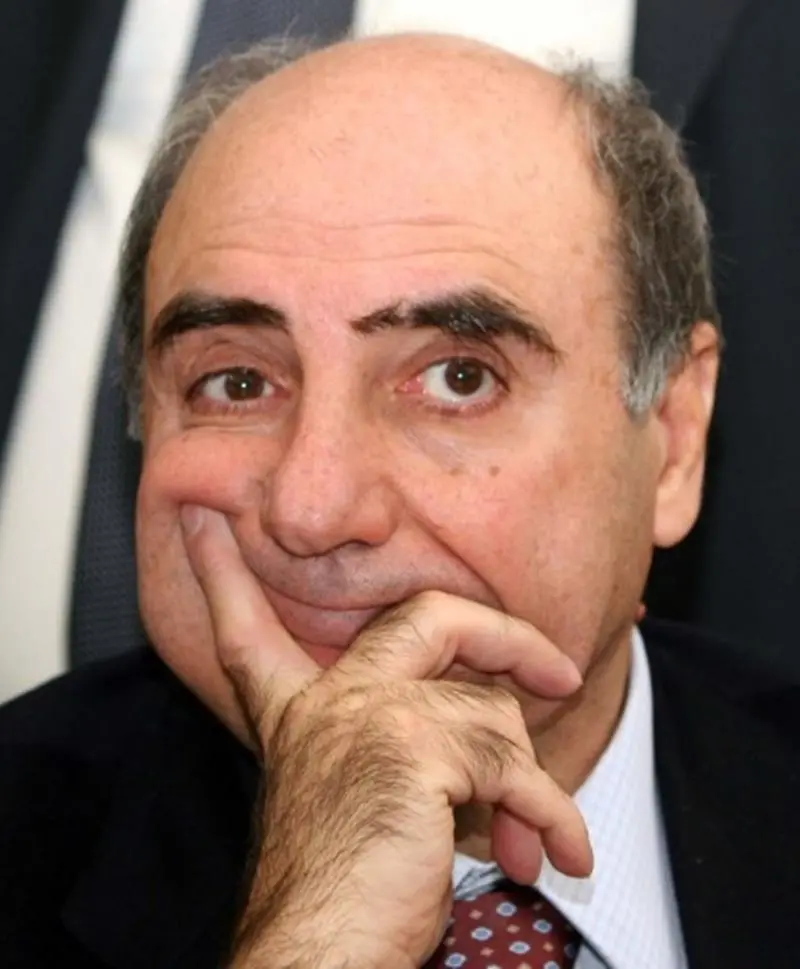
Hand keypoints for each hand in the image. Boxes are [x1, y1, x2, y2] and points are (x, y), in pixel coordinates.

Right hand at [182, 507, 591, 968]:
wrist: (320, 960)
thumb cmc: (347, 899)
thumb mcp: (367, 804)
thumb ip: (419, 757)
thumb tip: (517, 767)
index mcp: (299, 716)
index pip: (249, 629)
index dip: (219, 574)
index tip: (202, 521)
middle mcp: (326, 705)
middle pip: (424, 617)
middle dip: (504, 632)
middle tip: (556, 669)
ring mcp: (368, 717)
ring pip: (490, 711)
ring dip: (530, 784)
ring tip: (533, 837)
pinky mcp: (411, 749)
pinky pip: (513, 766)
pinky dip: (550, 812)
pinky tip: (559, 851)